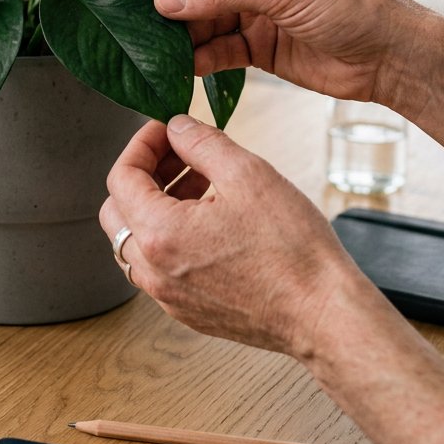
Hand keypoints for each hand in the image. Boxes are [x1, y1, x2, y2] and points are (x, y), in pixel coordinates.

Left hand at [100, 115, 362, 356]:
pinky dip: (171, 235)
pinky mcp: (189, 310)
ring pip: (137, 240)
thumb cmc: (292, 250)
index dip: (141, 145)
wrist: (325, 315)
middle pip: (118, 210)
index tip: (165, 129)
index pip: (121, 177)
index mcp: (159, 234)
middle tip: (180, 154)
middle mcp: (154, 271)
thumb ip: (201, 142)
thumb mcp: (247, 174)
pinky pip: (159, 266)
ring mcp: (169, 296)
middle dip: (145, 174)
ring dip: (157, 204)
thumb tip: (176, 127)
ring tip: (202, 182)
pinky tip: (212, 218)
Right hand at [145, 0, 421, 103]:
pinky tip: (184, 68)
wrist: (391, 57)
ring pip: (204, 19)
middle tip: (141, 24)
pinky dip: (201, 58)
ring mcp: (255, 9)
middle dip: (171, 3)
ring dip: (182, 34)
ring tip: (158, 50)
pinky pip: (219, 48)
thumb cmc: (350, 5)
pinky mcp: (258, 45)